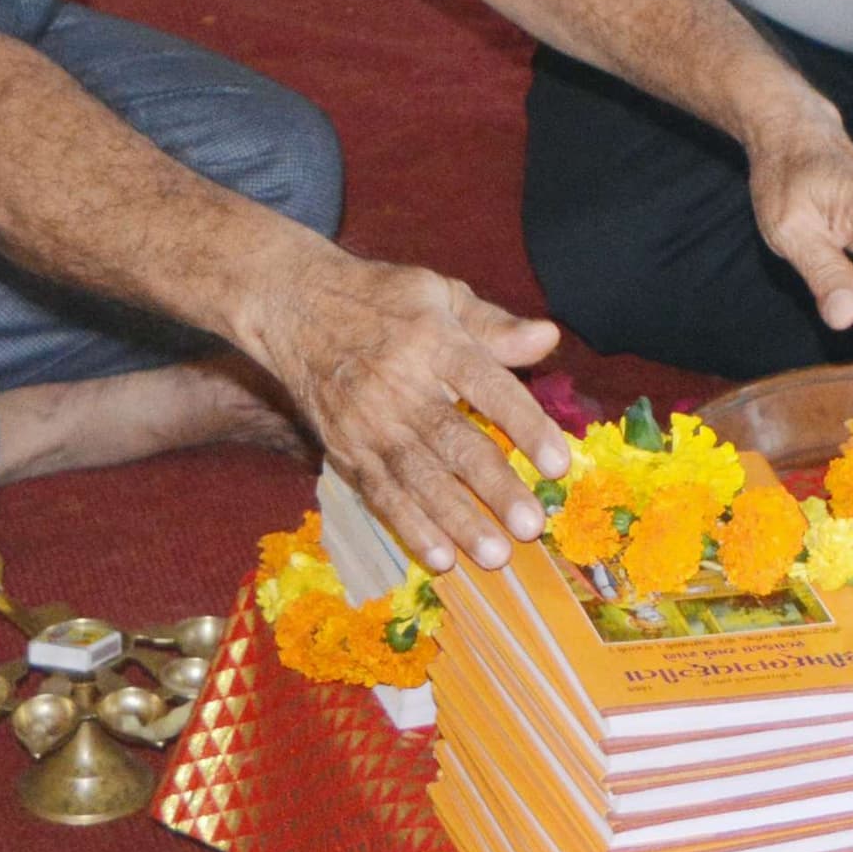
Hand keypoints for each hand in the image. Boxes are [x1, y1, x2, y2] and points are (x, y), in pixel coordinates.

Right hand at [242, 254, 567, 571]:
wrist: (294, 306)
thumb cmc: (383, 300)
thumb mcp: (441, 294)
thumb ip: (495, 325)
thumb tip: (549, 339)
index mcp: (434, 342)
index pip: (487, 387)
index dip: (524, 426)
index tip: (559, 464)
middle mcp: (400, 387)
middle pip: (452, 443)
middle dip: (493, 488)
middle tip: (530, 525)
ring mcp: (367, 423)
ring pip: (417, 479)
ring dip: (456, 521)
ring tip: (494, 555)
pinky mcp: (343, 449)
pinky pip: (379, 494)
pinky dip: (409, 527)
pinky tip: (439, 557)